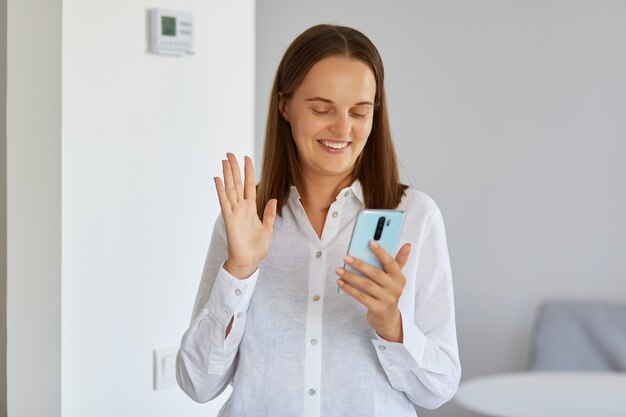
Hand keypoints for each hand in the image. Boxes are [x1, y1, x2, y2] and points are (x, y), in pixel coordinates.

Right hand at [214, 153, 276, 278]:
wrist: (248, 261)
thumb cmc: (257, 247)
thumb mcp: (268, 228)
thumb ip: (269, 213)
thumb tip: (272, 198)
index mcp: (251, 209)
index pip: (250, 186)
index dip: (249, 172)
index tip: (247, 158)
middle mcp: (241, 208)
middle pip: (237, 183)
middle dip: (234, 168)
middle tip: (230, 154)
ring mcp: (234, 212)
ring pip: (230, 189)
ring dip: (227, 175)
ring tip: (224, 161)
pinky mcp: (229, 219)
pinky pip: (224, 202)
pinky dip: (220, 190)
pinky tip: (218, 179)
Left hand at [336, 241, 410, 341]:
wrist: (388, 318)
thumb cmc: (388, 292)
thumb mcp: (395, 278)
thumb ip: (398, 261)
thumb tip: (407, 245)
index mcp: (399, 277)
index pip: (390, 262)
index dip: (381, 252)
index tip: (370, 242)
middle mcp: (395, 288)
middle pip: (375, 273)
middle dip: (359, 264)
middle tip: (346, 257)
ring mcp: (387, 299)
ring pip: (366, 285)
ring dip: (350, 276)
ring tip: (339, 270)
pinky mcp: (378, 309)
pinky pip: (361, 297)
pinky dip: (349, 289)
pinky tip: (340, 282)